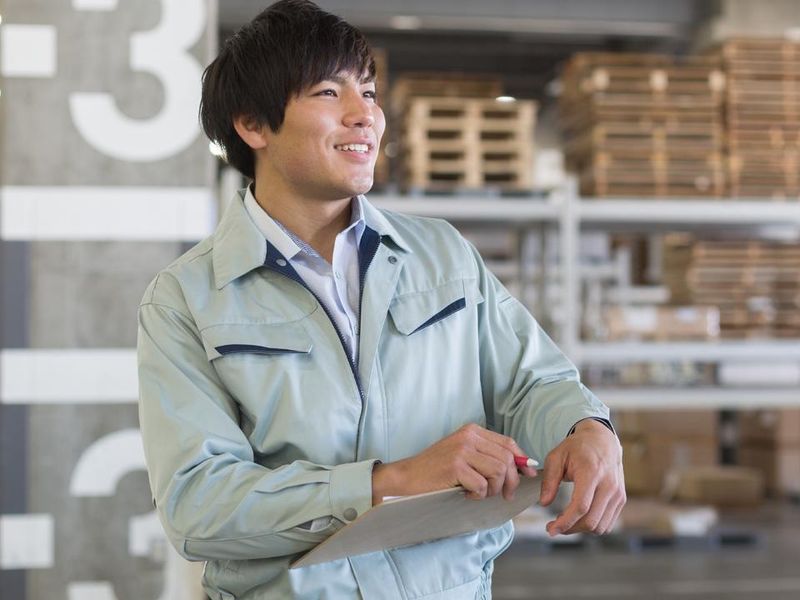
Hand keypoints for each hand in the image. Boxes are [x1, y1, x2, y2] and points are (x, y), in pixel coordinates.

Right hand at [371, 424, 537, 503]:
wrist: (407, 476)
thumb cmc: (436, 470)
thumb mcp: (463, 455)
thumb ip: (488, 456)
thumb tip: (522, 467)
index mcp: (472, 431)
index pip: (508, 443)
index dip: (521, 460)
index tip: (528, 475)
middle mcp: (468, 436)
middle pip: (507, 459)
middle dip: (511, 482)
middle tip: (504, 495)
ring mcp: (461, 450)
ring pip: (498, 472)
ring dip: (493, 490)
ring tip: (480, 493)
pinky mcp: (455, 466)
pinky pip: (482, 485)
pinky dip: (478, 495)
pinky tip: (466, 494)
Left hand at [539, 418, 624, 535]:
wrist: (602, 440)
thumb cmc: (577, 447)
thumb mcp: (556, 457)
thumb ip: (549, 480)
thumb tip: (544, 503)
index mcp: (591, 472)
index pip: (581, 506)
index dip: (565, 522)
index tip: (550, 529)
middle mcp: (608, 485)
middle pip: (591, 521)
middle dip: (570, 529)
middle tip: (554, 526)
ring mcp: (617, 493)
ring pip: (600, 527)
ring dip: (580, 530)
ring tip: (565, 521)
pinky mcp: (621, 499)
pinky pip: (607, 523)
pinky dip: (592, 526)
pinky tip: (578, 518)